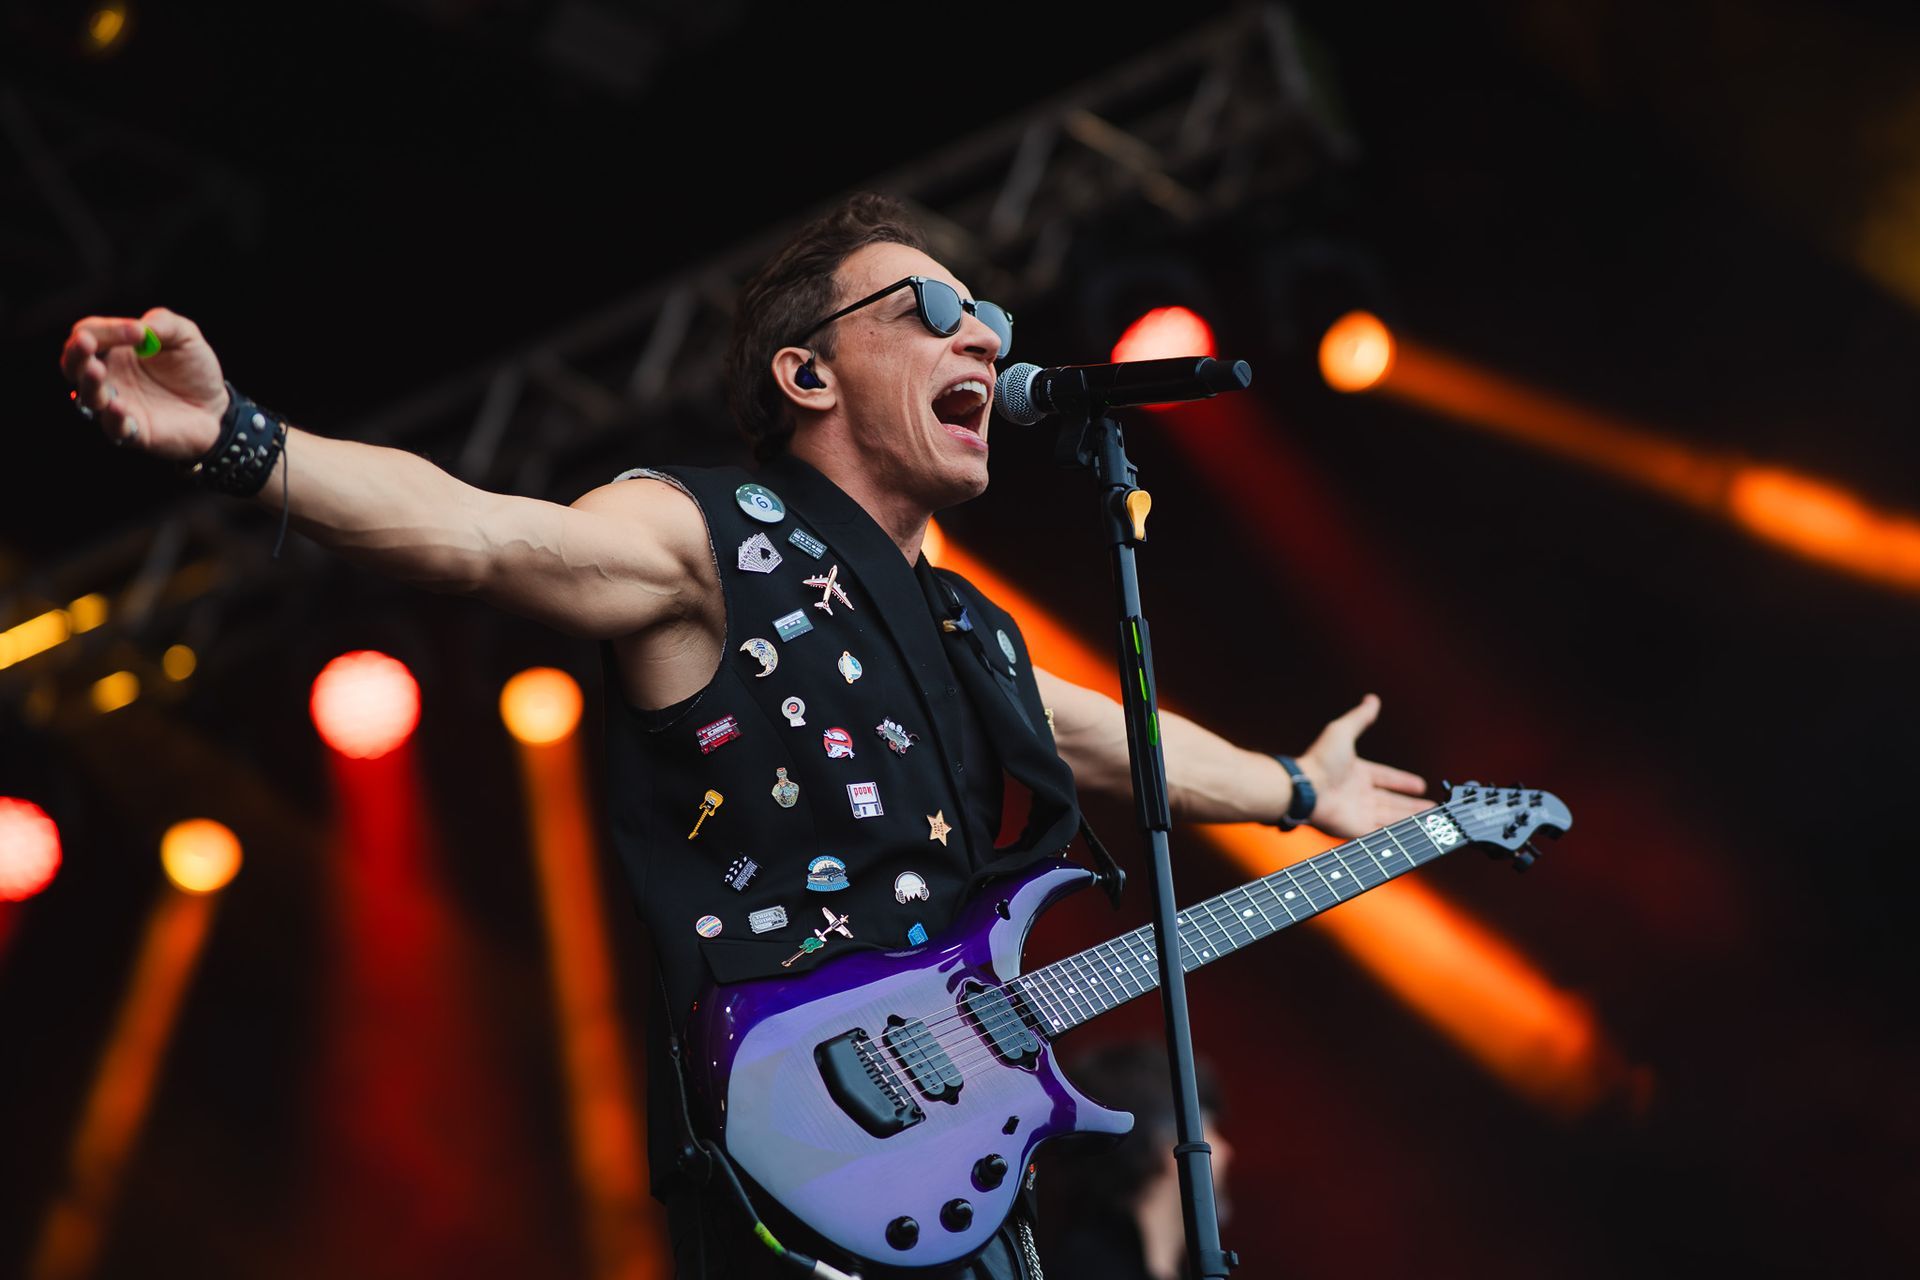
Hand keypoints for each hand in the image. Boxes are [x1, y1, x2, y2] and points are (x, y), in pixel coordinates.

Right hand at [59, 308, 228, 460]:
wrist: (216, 405)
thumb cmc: (192, 368)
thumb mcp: (184, 336)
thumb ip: (164, 324)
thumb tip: (140, 328)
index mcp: (111, 350)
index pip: (89, 333)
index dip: (106, 330)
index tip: (137, 332)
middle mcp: (107, 378)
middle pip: (73, 365)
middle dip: (76, 354)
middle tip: (86, 344)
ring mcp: (117, 406)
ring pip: (88, 398)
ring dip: (90, 384)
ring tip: (98, 371)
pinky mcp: (135, 432)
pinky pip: (115, 428)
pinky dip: (113, 418)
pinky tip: (119, 406)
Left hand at [1294, 694, 1428, 837]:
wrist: (1305, 788)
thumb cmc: (1319, 760)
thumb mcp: (1342, 731)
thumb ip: (1359, 718)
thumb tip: (1372, 699)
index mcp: (1357, 773)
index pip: (1385, 777)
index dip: (1403, 781)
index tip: (1420, 784)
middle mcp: (1358, 794)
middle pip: (1392, 801)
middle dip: (1412, 804)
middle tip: (1432, 807)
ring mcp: (1358, 812)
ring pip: (1391, 817)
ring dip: (1411, 818)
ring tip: (1431, 820)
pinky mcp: (1356, 828)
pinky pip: (1382, 832)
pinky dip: (1398, 833)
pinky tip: (1413, 834)